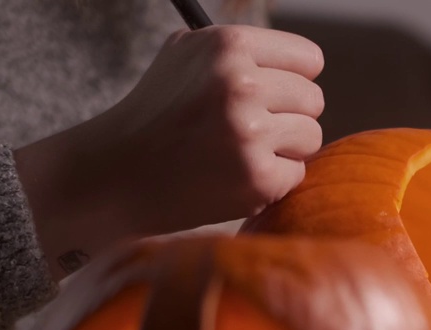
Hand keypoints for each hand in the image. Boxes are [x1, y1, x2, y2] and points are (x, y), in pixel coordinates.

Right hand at [15, 25, 323, 278]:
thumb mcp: (183, 56)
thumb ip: (236, 50)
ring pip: (310, 137)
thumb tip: (295, 59)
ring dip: (284, 150)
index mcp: (228, 46)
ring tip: (241, 154)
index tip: (273, 95)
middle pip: (313, 100)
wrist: (118, 175)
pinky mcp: (256, 178)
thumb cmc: (154, 115)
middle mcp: (242, 84)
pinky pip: (296, 174)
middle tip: (251, 132)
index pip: (309, 60)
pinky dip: (272, 181)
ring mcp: (250, 133)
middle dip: (287, 117)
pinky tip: (235, 178)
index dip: (293, 80)